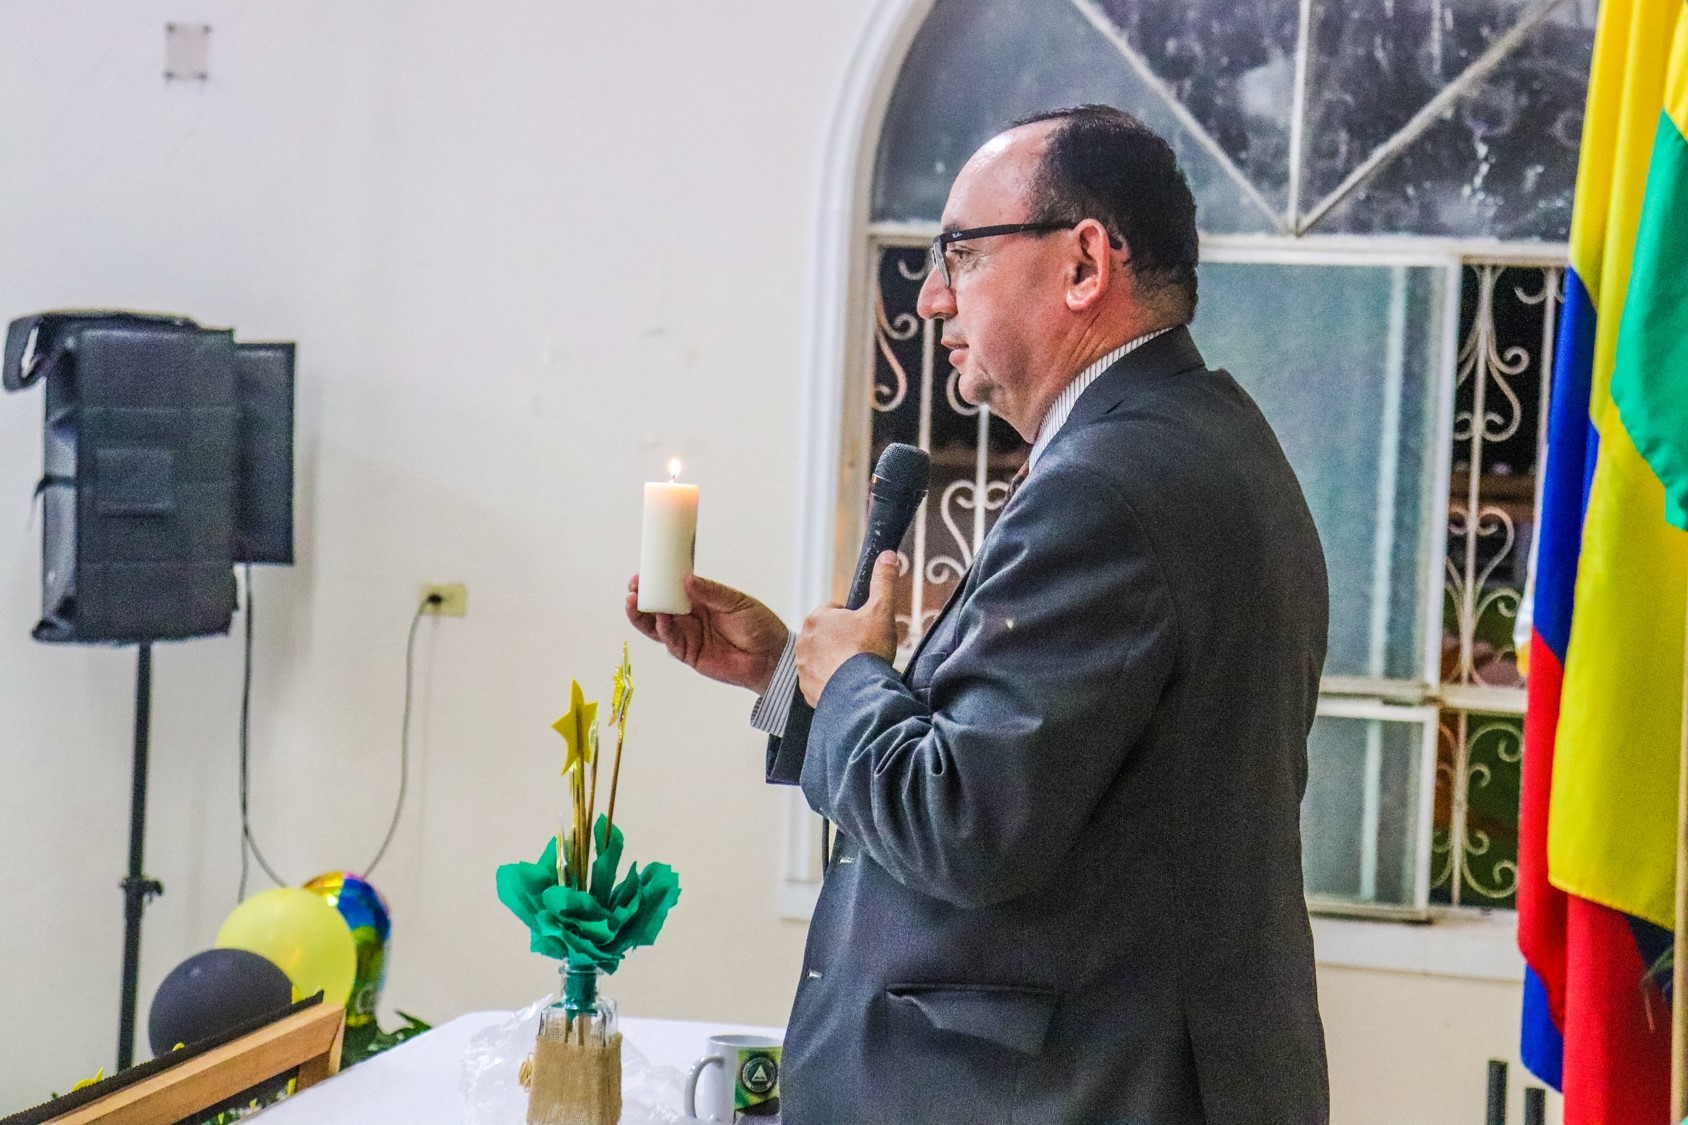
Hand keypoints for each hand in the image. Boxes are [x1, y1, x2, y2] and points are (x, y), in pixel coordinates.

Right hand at [625, 574, 789, 693]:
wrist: (772, 658)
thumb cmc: (760, 627)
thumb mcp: (737, 602)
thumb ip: (712, 592)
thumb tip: (687, 579)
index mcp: (701, 601)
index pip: (672, 590)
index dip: (657, 583)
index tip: (643, 573)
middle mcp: (690, 618)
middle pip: (658, 607)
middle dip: (643, 598)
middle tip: (634, 587)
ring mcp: (689, 636)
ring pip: (657, 626)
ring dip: (643, 615)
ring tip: (634, 602)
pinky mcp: (690, 654)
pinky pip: (671, 643)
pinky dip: (663, 631)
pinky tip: (659, 619)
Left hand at [796, 551, 898, 705]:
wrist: (858, 692)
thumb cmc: (868, 650)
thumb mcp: (881, 610)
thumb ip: (883, 581)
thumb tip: (888, 555)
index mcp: (818, 617)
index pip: (834, 611)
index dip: (852, 619)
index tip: (864, 630)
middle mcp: (804, 639)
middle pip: (826, 635)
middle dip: (841, 640)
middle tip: (862, 651)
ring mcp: (802, 665)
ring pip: (821, 657)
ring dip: (834, 661)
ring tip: (855, 669)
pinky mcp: (805, 687)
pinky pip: (818, 680)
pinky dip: (830, 681)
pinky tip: (847, 684)